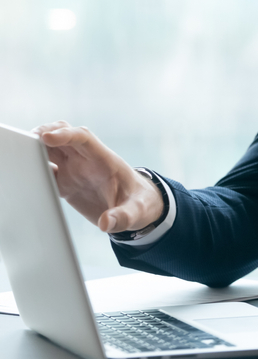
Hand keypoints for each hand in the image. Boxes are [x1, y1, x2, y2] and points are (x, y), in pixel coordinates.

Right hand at [33, 121, 163, 233]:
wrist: (137, 207)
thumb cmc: (139, 204)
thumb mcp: (136, 212)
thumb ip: (122, 216)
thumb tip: (105, 224)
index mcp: (104, 160)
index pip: (83, 138)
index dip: (64, 134)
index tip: (46, 136)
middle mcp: (87, 160)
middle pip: (62, 135)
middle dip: (43, 134)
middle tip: (23, 143)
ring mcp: (75, 169)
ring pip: (50, 148)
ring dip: (34, 148)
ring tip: (17, 156)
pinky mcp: (66, 182)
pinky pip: (45, 168)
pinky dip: (33, 168)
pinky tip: (23, 175)